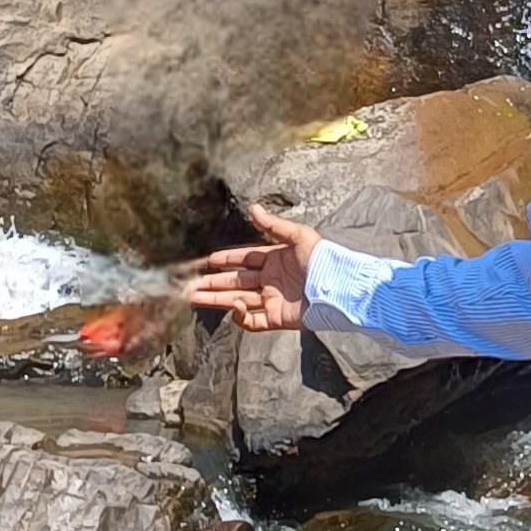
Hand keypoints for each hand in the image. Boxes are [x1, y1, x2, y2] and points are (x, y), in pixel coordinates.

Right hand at [173, 200, 319, 330]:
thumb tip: (253, 207)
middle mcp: (270, 280)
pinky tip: (232, 308)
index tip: (207, 261)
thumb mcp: (299, 236)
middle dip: (213, 283)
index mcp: (275, 260)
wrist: (339, 288)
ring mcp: (272, 300)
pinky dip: (240, 317)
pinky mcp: (277, 318)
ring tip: (193, 297)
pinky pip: (253, 322)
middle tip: (190, 284)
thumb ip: (274, 225)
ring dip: (216, 299)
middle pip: (235, 282)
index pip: (244, 259)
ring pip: (237, 301)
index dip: (226, 260)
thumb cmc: (323, 259)